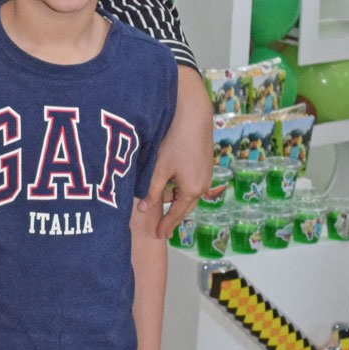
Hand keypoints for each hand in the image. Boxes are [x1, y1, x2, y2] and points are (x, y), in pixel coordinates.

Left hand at [139, 68, 211, 237]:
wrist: (193, 114)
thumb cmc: (175, 140)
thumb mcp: (159, 168)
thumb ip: (151, 191)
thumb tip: (143, 210)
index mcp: (192, 189)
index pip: (177, 213)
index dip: (167, 224)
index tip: (160, 235)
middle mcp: (202, 183)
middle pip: (185, 204)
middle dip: (172, 214)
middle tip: (161, 225)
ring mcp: (205, 172)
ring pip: (187, 191)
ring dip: (174, 197)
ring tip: (159, 202)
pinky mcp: (203, 160)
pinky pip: (189, 180)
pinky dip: (178, 184)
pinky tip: (167, 180)